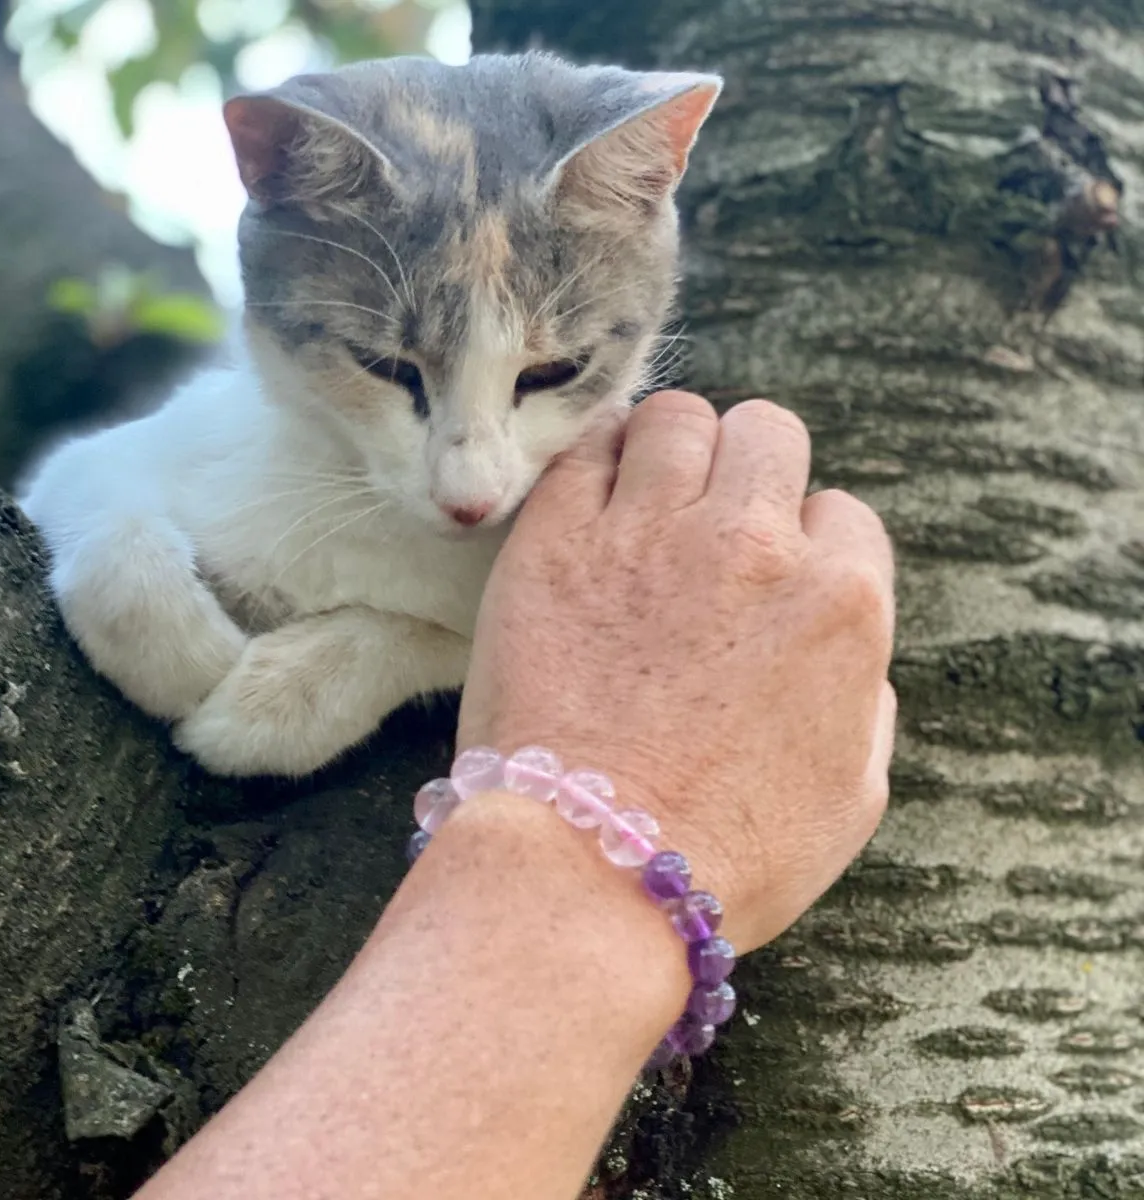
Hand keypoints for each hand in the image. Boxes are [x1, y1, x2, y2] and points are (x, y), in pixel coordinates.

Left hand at [458, 392, 895, 953]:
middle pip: (768, 435)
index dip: (810, 545)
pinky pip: (584, 449)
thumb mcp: (851, 797)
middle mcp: (751, 545)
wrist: (589, 874)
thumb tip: (849, 650)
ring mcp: (647, 533)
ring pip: (678, 419)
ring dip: (676, 446)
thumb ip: (866, 699)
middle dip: (753, 469)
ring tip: (653, 493)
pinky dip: (597, 455)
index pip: (842, 514)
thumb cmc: (726, 855)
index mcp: (839, 602)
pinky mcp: (554, 541)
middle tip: (718, 519)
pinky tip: (596, 486)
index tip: (774, 580)